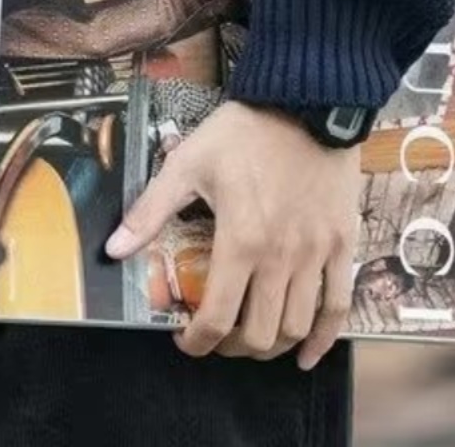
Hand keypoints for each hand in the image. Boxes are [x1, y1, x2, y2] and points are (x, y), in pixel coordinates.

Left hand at [105, 99, 359, 366]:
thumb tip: (113, 250)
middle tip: (216, 336)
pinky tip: (306, 354)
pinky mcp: (341, 245)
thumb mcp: (188, 163)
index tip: (184, 341)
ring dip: (270, 346)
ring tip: (251, 338)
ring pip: (295, 327)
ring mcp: (315, 255)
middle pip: (258, 334)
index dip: (197, 342)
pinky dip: (323, 340)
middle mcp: (280, 258)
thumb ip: (150, 210)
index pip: (216, 317)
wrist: (306, 101)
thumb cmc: (244, 131)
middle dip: (231, 347)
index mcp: (240, 240)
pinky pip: (338, 307)